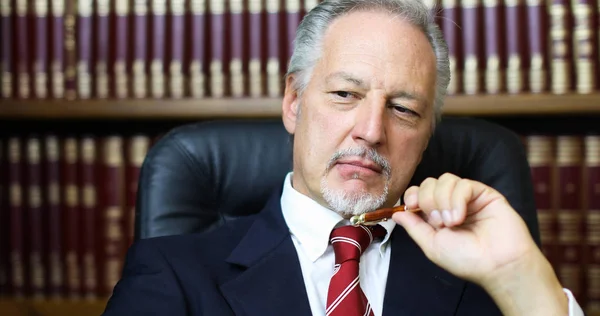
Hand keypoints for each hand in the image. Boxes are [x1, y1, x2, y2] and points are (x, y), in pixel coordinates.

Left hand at [392, 173, 567, 315]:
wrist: (498, 264)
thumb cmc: (467, 260)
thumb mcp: (432, 245)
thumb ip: (414, 227)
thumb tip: (396, 213)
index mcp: (437, 216)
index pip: (417, 193)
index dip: (411, 195)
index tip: (411, 206)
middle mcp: (450, 204)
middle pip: (428, 183)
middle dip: (427, 200)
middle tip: (439, 222)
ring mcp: (467, 198)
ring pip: (444, 180)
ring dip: (442, 200)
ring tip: (452, 222)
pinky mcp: (483, 193)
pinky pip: (462, 184)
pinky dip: (457, 199)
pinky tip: (461, 216)